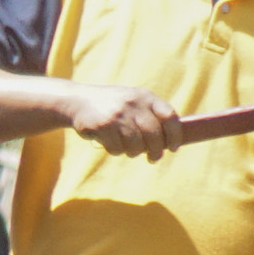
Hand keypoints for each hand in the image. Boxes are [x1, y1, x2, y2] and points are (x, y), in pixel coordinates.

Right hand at [66, 84, 181, 157]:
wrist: (78, 100)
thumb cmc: (113, 106)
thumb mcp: (134, 102)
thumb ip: (151, 115)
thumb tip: (171, 142)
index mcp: (145, 96)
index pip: (169, 116)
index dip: (175, 135)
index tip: (174, 147)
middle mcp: (133, 103)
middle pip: (154, 134)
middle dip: (156, 151)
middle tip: (154, 158)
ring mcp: (117, 114)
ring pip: (135, 145)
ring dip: (134, 152)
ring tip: (130, 151)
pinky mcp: (102, 125)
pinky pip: (117, 148)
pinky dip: (116, 151)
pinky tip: (112, 144)